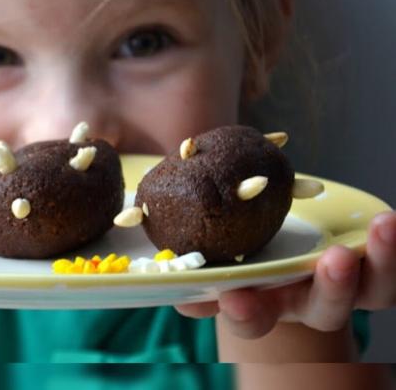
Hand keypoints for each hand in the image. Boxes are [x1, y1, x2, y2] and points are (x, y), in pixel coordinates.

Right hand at [175, 211, 395, 338]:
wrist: (288, 247)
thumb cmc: (246, 250)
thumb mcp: (219, 254)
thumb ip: (196, 263)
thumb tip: (167, 272)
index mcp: (265, 302)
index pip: (253, 320)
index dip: (246, 313)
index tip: (234, 298)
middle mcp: (308, 302)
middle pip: (324, 312)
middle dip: (329, 290)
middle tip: (330, 261)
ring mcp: (346, 286)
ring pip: (373, 291)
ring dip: (380, 264)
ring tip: (383, 226)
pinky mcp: (373, 267)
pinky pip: (392, 268)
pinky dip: (395, 249)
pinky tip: (388, 219)